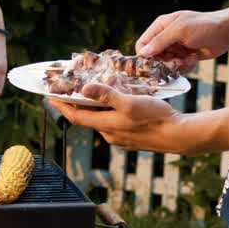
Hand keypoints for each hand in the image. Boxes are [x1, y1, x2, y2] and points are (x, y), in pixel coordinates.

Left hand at [46, 84, 189, 153]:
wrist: (180, 136)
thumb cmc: (156, 118)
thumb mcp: (130, 102)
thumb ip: (106, 96)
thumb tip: (84, 89)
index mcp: (106, 126)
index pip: (75, 116)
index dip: (61, 106)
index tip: (49, 97)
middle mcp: (110, 134)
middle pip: (87, 118)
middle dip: (77, 105)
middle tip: (70, 90)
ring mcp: (121, 138)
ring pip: (102, 120)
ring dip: (95, 108)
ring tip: (94, 93)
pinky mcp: (132, 138)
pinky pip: (114, 124)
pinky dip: (110, 113)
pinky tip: (118, 104)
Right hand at [135, 9, 228, 71]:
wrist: (227, 32)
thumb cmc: (204, 26)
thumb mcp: (180, 31)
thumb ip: (160, 41)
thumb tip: (142, 53)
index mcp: (161, 26)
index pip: (143, 44)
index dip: (146, 55)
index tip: (154, 63)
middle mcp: (166, 37)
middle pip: (154, 57)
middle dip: (165, 61)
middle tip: (177, 59)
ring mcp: (175, 47)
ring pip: (166, 64)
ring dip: (177, 64)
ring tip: (189, 57)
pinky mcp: (184, 56)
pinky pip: (177, 67)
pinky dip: (185, 66)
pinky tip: (194, 58)